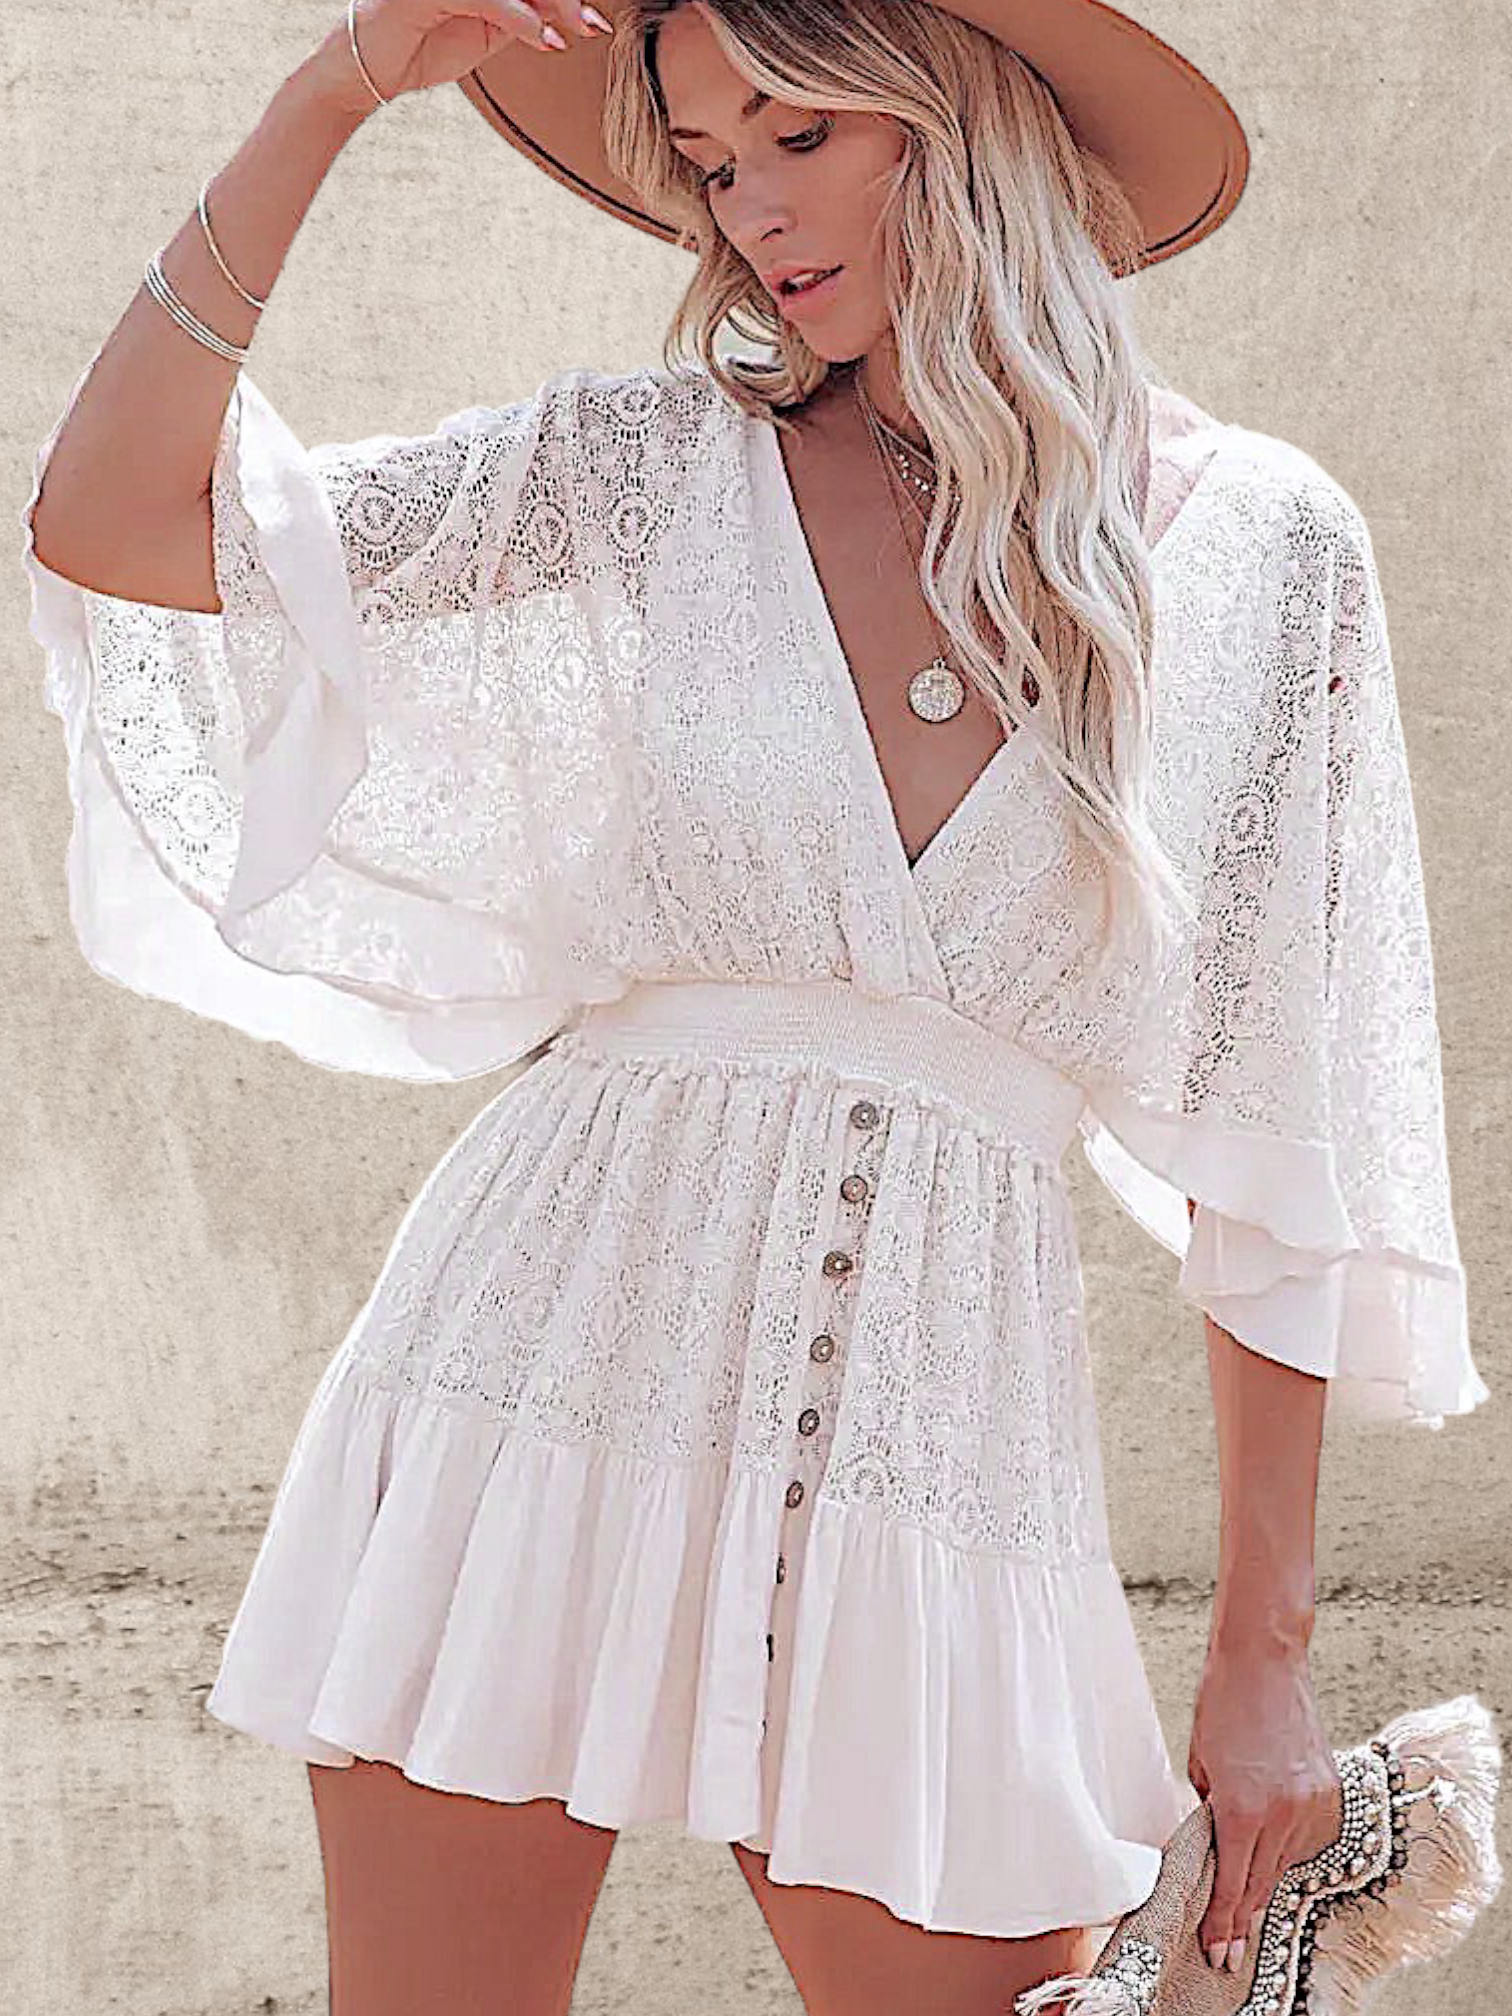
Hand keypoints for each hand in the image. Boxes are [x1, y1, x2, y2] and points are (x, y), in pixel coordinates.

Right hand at [316, 0, 612, 116]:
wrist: (365, 72)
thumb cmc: (419, 49)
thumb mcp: (481, 33)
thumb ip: (516, 17)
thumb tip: (560, 16)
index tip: (593, 18)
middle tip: (592, 23)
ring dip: (552, 4)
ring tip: (579, 30)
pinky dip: (522, 20)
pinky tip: (546, 41)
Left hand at [1186, 1638, 1342, 1973]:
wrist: (1264, 1661)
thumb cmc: (1221, 1704)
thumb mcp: (1200, 1765)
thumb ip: (1209, 1812)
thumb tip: (1215, 1845)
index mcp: (1242, 1809)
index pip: (1231, 1884)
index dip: (1222, 1924)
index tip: (1217, 1952)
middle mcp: (1282, 1814)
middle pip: (1260, 1884)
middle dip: (1241, 1920)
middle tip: (1228, 1953)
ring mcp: (1311, 1805)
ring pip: (1285, 1863)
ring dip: (1265, 1879)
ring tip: (1245, 1901)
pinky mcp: (1330, 1794)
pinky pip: (1307, 1838)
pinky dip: (1289, 1848)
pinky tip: (1273, 1849)